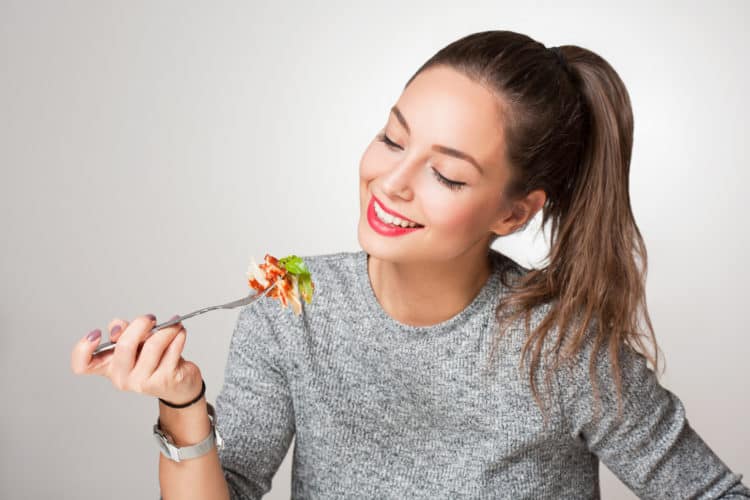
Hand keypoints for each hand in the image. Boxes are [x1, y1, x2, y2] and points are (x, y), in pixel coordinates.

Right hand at [70, 314, 202, 404]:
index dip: (82, 349)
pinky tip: (179, 333)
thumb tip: (118, 325)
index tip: (96, 333)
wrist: (179, 384)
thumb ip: (125, 332)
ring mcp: (142, 382)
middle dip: (140, 325)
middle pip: (124, 346)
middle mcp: (121, 378)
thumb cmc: (155, 360)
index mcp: (108, 367)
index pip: (82, 365)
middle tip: (150, 319)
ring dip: (166, 329)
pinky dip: (178, 336)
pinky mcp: (164, 380)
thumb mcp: (136, 344)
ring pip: (152, 345)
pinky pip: (172, 350)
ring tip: (173, 325)